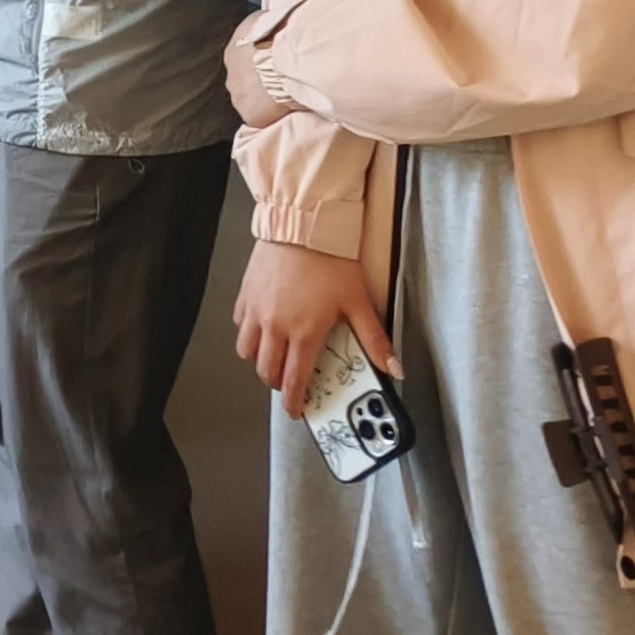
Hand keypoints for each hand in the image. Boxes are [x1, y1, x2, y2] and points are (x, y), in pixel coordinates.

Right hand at [234, 237, 396, 417]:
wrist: (302, 224)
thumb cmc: (330, 260)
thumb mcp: (358, 301)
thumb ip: (374, 339)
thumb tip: (394, 367)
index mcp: (304, 334)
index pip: (294, 381)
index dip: (294, 402)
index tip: (296, 410)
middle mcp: (275, 326)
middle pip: (266, 372)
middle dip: (278, 384)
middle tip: (289, 382)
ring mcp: (257, 310)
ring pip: (247, 351)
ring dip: (259, 359)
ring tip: (274, 355)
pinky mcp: (246, 293)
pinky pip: (240, 323)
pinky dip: (249, 331)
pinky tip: (263, 324)